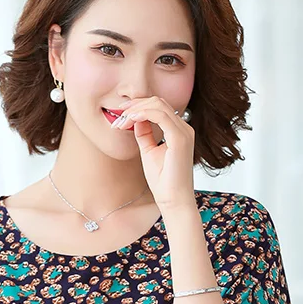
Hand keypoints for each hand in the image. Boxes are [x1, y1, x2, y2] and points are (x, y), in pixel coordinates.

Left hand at [111, 95, 195, 212]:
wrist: (173, 200)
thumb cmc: (163, 181)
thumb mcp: (149, 152)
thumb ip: (144, 134)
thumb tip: (136, 120)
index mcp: (178, 131)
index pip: (158, 108)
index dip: (138, 107)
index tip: (121, 115)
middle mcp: (184, 129)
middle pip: (158, 102)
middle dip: (135, 105)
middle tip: (118, 114)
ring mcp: (184, 132)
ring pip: (158, 105)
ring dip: (135, 110)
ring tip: (121, 120)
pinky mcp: (180, 138)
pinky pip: (160, 115)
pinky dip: (142, 114)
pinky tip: (130, 120)